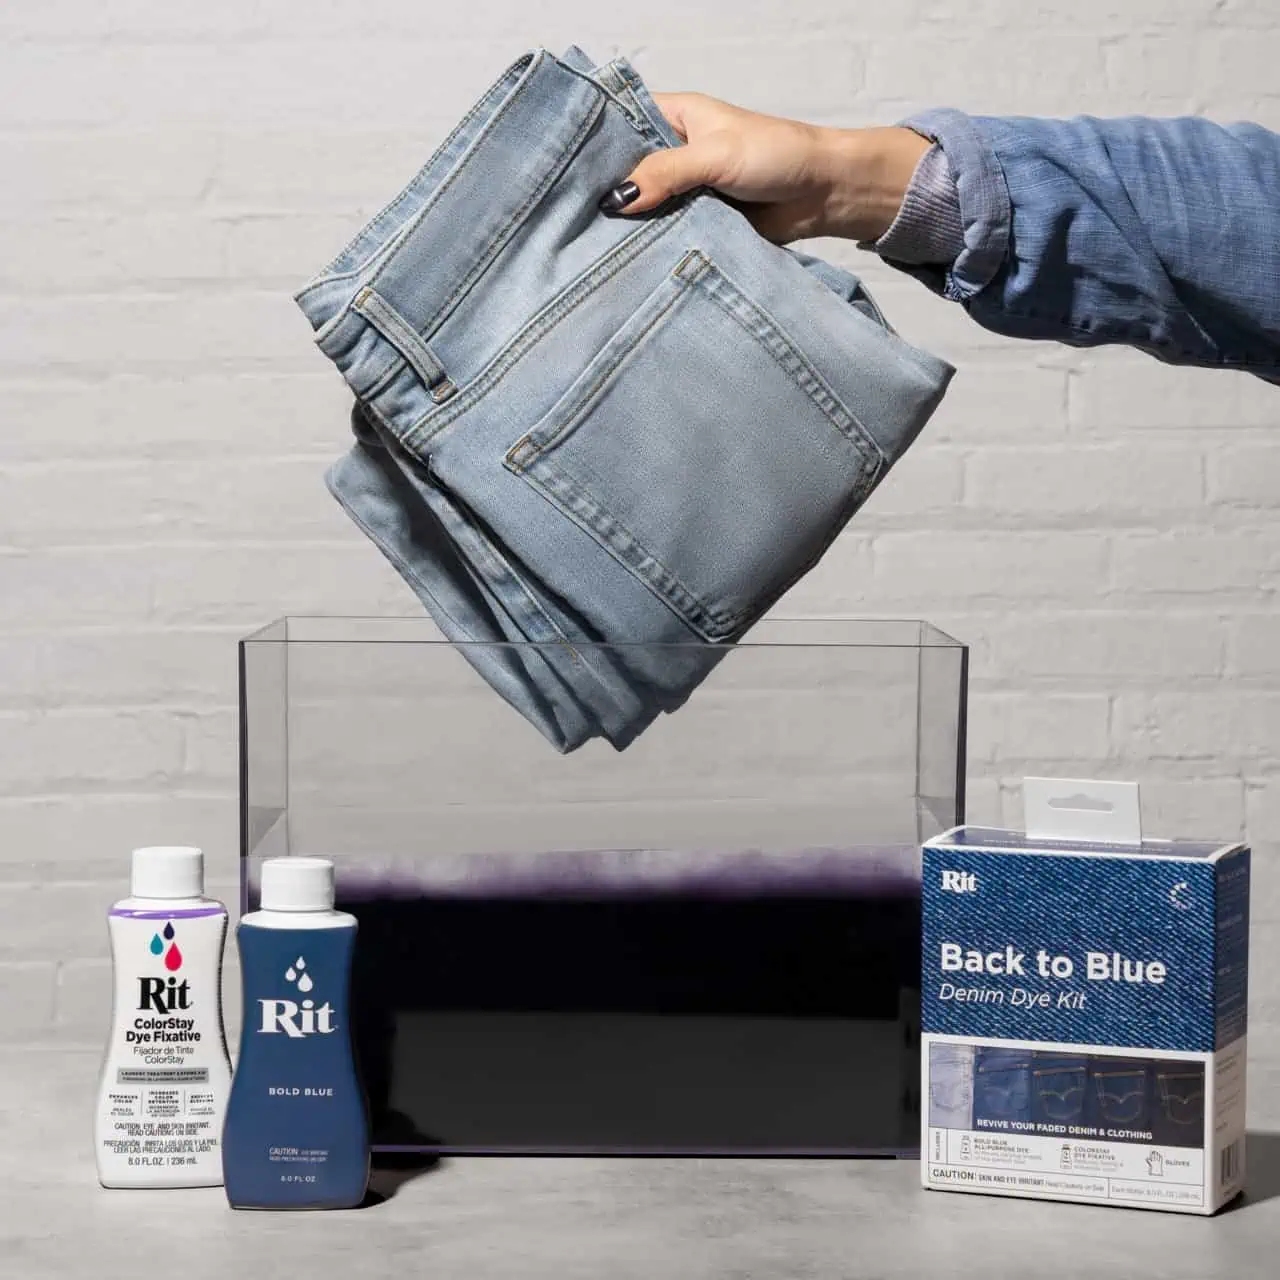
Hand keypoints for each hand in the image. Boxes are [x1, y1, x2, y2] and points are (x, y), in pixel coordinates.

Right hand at [601, 92, 929, 243]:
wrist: (824, 194)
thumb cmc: (777, 155)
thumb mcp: (714, 156)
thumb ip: (664, 175)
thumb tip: (615, 201)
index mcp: (674, 118)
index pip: (621, 125)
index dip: (595, 147)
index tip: (565, 175)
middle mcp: (674, 153)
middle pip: (628, 174)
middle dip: (609, 196)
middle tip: (572, 223)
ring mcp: (686, 192)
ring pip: (646, 210)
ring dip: (632, 228)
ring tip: (593, 249)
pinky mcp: (700, 224)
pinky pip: (669, 236)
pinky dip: (655, 247)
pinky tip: (628, 263)